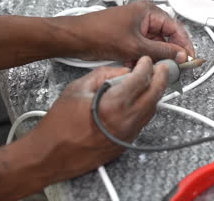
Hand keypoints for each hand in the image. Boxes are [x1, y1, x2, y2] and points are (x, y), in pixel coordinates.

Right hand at [28, 57, 167, 181]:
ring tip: (152, 80)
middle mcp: (126, 120)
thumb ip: (105, 75)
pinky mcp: (128, 142)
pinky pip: (145, 120)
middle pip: (156, 93)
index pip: (142, 78)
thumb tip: (124, 71)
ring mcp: (130, 133)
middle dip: (161, 76)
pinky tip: (141, 99)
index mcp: (113, 103)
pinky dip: (147, 106)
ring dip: (156, 92)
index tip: (145, 60)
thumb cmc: (59, 124)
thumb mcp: (78, 88)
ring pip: (153, 108)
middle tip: (161, 67)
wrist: (52, 154)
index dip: (147, 65)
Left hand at [69, 1, 194, 63]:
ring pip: (154, 45)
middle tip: (174, 66)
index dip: (184, 44)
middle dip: (167, 53)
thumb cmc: (98, 34)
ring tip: (151, 67)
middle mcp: (144, 17)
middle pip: (166, 37)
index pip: (175, 27)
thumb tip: (180, 55)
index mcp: (148, 11)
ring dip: (153, 57)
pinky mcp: (128, 36)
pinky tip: (135, 65)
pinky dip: (142, 58)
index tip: (189, 58)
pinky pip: (143, 48)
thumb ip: (162, 51)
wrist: (74, 39)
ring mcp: (136, 27)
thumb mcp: (136, 46)